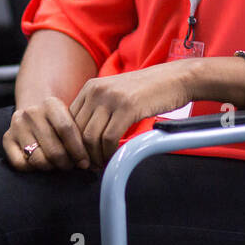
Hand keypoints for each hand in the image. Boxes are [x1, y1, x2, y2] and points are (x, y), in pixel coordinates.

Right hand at [3, 97, 92, 171]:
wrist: (32, 113)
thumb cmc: (57, 121)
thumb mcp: (70, 119)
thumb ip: (78, 135)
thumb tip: (88, 163)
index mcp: (51, 104)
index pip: (66, 129)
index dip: (78, 150)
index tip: (85, 163)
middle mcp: (31, 112)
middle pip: (53, 149)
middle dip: (66, 163)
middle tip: (71, 167)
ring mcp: (17, 125)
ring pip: (38, 159)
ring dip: (51, 168)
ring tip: (58, 166)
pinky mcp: (7, 138)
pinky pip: (21, 164)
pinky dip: (33, 170)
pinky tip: (41, 165)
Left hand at [69, 63, 194, 167]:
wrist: (175, 78)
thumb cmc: (148, 91)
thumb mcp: (116, 94)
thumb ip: (98, 109)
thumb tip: (83, 138)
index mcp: (91, 87)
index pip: (68, 120)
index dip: (71, 143)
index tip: (81, 157)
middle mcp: (97, 90)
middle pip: (77, 131)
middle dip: (81, 153)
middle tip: (89, 166)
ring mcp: (111, 97)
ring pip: (90, 137)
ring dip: (94, 156)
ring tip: (101, 165)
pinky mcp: (127, 107)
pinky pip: (108, 138)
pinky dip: (108, 153)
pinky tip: (113, 158)